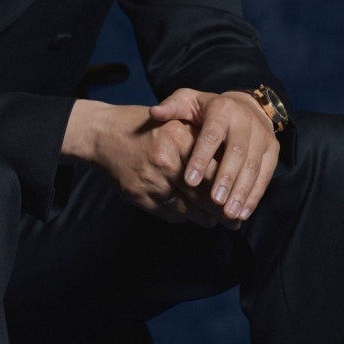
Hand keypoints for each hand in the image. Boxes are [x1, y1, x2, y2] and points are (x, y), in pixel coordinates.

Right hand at [62, 100, 225, 227]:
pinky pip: (167, 214)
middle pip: (202, 196)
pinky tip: (187, 214)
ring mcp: (150, 180)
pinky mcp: (138, 195)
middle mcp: (165, 160)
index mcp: (178, 139)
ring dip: (203, 219)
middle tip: (234, 222)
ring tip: (212, 220)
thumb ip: (198, 139)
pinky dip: (180, 216)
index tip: (239, 199)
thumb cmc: (144, 126)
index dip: (229, 189)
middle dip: (221, 213)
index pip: (213, 171)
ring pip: (187, 210)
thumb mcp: (173, 122)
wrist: (103, 134)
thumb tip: (229, 164)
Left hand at [149, 88, 279, 223]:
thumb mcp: (189, 100)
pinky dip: (254, 195)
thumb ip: (172, 107)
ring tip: (228, 214)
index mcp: (222, 109)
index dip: (201, 158)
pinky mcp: (273, 151)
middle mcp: (245, 122)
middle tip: (214, 202)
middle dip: (225, 179)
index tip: (189, 180)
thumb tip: (154, 112)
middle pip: (237, 153)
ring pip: (253, 167)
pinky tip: (243, 212)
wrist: (247, 106)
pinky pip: (265, 175)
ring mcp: (262, 136)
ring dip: (242, 192)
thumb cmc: (209, 108)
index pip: (211, 135)